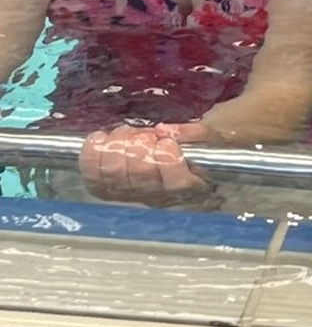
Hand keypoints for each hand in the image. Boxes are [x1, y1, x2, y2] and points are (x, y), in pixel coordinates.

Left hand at [78, 121, 217, 207]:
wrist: (176, 172)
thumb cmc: (194, 154)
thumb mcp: (206, 139)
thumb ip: (191, 133)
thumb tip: (164, 130)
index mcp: (189, 185)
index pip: (176, 182)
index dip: (167, 160)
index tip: (165, 142)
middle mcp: (158, 196)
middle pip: (140, 174)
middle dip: (139, 145)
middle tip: (145, 135)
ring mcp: (130, 196)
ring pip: (115, 173)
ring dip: (117, 145)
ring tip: (127, 134)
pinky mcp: (107, 191)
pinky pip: (92, 176)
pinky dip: (91, 154)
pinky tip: (100, 139)